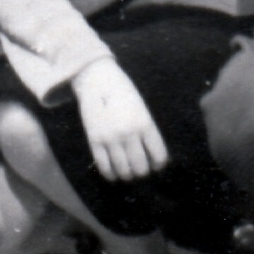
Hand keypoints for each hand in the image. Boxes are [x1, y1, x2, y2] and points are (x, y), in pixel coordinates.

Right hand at [69, 55, 168, 181]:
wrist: (96, 78)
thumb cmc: (122, 91)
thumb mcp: (141, 108)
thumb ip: (146, 130)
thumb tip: (150, 157)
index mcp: (145, 123)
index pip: (159, 157)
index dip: (158, 165)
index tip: (154, 165)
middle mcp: (129, 132)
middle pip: (141, 167)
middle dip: (141, 172)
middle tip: (138, 169)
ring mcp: (111, 137)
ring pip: (123, 170)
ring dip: (127, 175)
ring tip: (126, 172)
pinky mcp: (94, 139)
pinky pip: (104, 166)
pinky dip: (110, 174)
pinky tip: (113, 174)